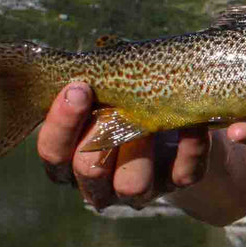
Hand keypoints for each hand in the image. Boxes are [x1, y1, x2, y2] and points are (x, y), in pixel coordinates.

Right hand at [36, 83, 245, 209]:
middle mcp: (101, 181)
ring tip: (150, 122)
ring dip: (141, 151)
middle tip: (113, 102)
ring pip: (132, 186)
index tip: (78, 87)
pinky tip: (193, 123)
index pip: (52, 151)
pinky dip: (190, 147)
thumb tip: (90, 60)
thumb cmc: (131, 93)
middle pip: (86, 172)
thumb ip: (94, 77)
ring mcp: (141, 187)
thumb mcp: (110, 83)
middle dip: (98, 136)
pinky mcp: (178, 182)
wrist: (184, 116)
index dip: (61, 123)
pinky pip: (182, 173)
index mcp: (72, 155)